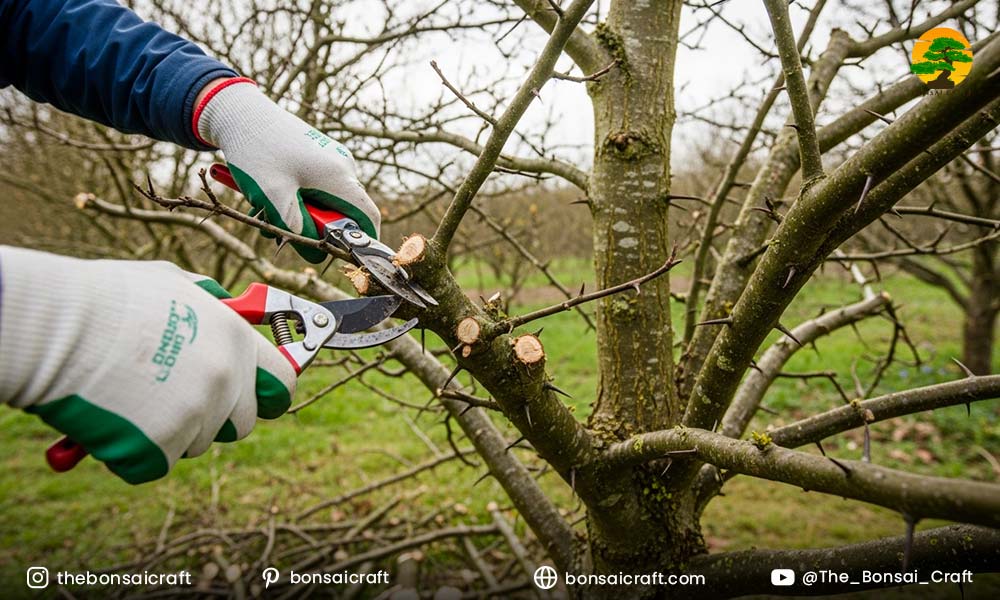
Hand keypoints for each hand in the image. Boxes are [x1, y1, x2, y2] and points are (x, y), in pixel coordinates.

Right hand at [0, 247, 296, 483]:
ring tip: (132, 396)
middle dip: (216, 417)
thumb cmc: (111, 299)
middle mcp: (227, 380)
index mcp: (237, 340)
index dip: (268, 393)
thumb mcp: (176, 284)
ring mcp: (198, 415)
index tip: (258, 397)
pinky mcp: (161, 446)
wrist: (60, 328)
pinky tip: (114, 418)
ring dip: (172, 430)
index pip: (282, 384)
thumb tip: (228, 307)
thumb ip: (212, 305)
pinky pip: (157, 462)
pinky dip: (136, 451)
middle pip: (242, 423)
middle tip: (176, 400)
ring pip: (197, 442)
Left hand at [193, 78, 379, 262]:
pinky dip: (293, 197)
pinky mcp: (315, 155)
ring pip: (323, 201)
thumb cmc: (257, 150)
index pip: (369, 216)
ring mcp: (329, 159)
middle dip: (314, 227)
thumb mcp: (273, 197)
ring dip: (298, 212)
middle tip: (279, 228)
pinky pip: (312, 187)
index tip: (345, 256)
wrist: (237, 111)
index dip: (363, 241)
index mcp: (340, 176)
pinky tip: (267, 191)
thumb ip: (297, 229)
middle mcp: (342, 166)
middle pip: (341, 212)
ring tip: (264, 205)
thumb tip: (316, 253)